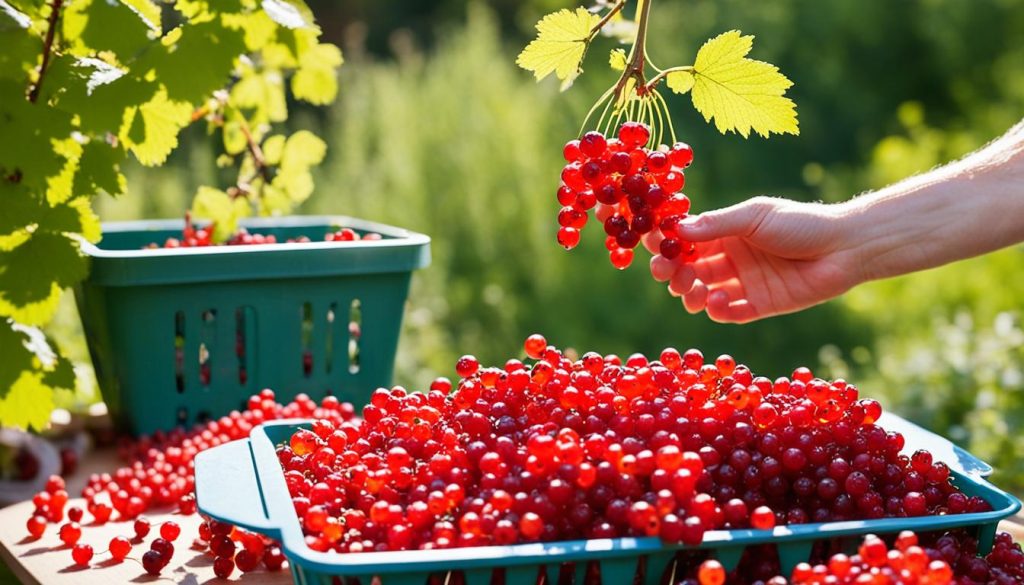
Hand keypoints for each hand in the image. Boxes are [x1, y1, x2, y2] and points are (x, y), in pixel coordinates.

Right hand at [644, 196, 861, 322]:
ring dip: (692, 293)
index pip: (685, 240)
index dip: (666, 243)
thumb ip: (717, 225)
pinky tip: (721, 301)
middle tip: (669, 275)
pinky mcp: (759, 305)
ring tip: (697, 291)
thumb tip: (677, 230)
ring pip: (704, 293)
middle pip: (689, 269)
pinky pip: (729, 314)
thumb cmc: (800, 223)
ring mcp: (743, 283)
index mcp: (725, 232)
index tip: (651, 246)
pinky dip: (719, 311)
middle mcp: (730, 258)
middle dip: (674, 273)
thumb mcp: (755, 217)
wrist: (844, 248)